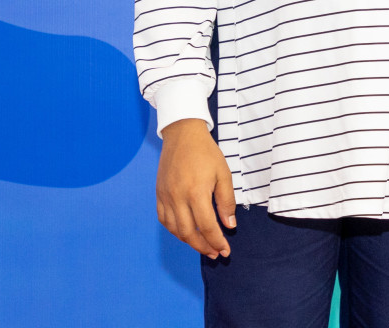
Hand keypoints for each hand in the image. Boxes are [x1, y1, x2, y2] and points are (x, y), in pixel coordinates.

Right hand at [157, 118, 236, 257]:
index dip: (216, 241)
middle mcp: (178, 198)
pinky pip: (164, 220)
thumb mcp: (223, 174)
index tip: (225, 250)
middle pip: (189, 233)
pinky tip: (186, 233)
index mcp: (196, 192)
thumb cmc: (206, 153)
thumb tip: (229, 225)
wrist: (182, 135)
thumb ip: (226, 201)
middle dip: (204, 247)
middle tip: (215, 253)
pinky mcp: (159, 194)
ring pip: (175, 229)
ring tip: (203, 246)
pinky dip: (175, 230)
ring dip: (189, 242)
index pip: (206, 226)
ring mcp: (166, 197)